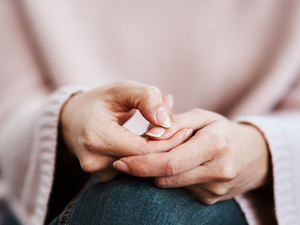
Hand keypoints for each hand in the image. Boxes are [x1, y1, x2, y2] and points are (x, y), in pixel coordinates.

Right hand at [60, 81, 191, 181]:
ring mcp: (98, 173)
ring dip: (157, 153)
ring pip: (141, 169)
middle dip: (167, 148)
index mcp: (98, 137)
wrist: (72, 120)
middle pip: (145, 163)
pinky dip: (145, 158)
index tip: (186, 130)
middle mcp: (96, 161)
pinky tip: (151, 143)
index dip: (169, 141)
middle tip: (184, 132)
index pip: (145, 150)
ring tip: (167, 134)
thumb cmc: (99, 101)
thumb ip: (146, 98)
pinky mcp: (103, 178)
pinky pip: (133, 171)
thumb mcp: (122, 89)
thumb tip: (167, 122)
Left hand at [113, 108, 270, 203]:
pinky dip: (171, 178)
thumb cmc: (223, 130)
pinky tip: (178, 166)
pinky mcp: (210, 199)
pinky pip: (180, 190)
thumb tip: (149, 136)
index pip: (170, 162)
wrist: (254, 155)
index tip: (120, 162)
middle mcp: (217, 171)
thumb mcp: (202, 117)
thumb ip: (175, 122)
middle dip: (143, 170)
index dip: (141, 164)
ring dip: (157, 173)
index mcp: (215, 145)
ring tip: (161, 156)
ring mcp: (214, 190)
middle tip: (126, 161)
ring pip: (170, 185)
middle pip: (166, 178)